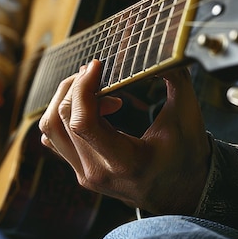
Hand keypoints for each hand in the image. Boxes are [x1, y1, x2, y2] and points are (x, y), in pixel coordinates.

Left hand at [38, 59, 210, 214]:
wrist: (181, 193)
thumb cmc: (187, 154)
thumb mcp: (187, 114)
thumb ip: (175, 76)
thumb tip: (160, 45)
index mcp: (125, 162)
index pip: (82, 122)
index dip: (82, 87)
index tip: (98, 65)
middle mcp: (97, 172)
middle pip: (60, 119)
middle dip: (74, 86)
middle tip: (96, 72)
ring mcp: (83, 174)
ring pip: (50, 128)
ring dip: (66, 99)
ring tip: (96, 91)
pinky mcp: (78, 170)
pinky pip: (53, 137)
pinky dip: (63, 115)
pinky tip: (92, 109)